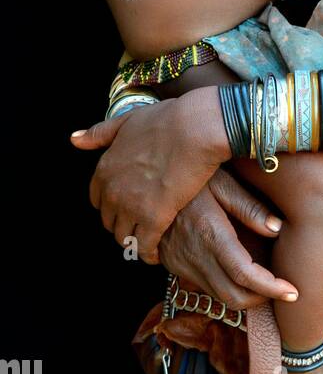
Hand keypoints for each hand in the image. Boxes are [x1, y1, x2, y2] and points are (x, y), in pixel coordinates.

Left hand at [70, 89, 230, 263]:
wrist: (195, 128)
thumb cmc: (168, 120)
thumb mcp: (128, 120)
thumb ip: (101, 133)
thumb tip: (75, 140)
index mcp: (105, 168)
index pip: (97, 200)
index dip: (112, 203)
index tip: (127, 204)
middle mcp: (112, 191)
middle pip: (109, 221)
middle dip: (123, 223)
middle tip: (141, 222)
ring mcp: (131, 206)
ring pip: (124, 238)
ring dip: (134, 241)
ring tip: (149, 239)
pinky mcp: (153, 219)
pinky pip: (143, 247)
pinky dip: (148, 252)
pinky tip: (156, 253)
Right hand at [158, 168, 297, 309]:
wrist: (144, 182)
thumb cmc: (191, 175)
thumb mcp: (221, 181)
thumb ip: (249, 207)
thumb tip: (278, 229)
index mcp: (210, 234)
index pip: (244, 275)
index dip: (271, 288)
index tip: (292, 291)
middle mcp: (194, 256)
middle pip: (232, 297)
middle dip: (260, 300)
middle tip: (282, 289)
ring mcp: (180, 263)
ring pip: (217, 295)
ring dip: (243, 295)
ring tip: (264, 282)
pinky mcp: (172, 264)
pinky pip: (203, 285)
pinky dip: (224, 285)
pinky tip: (237, 270)